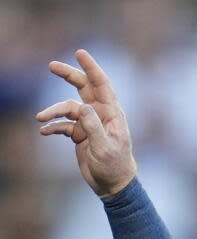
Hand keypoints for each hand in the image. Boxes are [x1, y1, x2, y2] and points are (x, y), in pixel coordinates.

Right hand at [37, 50, 137, 196]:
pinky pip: (63, 125)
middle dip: (68, 75)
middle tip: (52, 65)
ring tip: (40, 118)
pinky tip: (44, 131)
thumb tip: (81, 107)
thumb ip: (93, 126)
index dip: (91, 68)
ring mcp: (89, 123)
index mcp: (112, 113)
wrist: (113, 185)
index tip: (79, 53)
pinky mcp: (80, 134)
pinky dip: (53, 127)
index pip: (101, 84)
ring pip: (68, 108)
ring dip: (53, 112)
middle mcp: (100, 114)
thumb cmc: (115, 166)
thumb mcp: (104, 147)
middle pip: (83, 88)